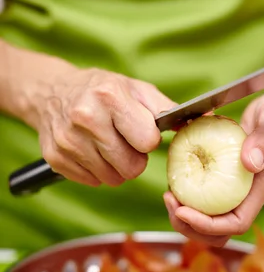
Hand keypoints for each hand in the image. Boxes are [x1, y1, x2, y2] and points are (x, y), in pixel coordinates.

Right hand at [30, 64, 174, 186]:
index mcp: (110, 96)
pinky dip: (96, 171)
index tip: (142, 131)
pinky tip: (91, 150)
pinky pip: (92, 181)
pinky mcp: (55, 158)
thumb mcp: (136, 90)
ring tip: (108, 145)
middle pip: (131, 167)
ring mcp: (67, 140)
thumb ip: (169, 109)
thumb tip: (203, 122)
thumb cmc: (103, 91)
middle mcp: (86, 118)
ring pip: (112, 179)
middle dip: (135, 158)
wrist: (52, 91)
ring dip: (116, 167)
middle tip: (125, 141)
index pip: (148, 141)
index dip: (149, 140)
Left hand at [163, 78, 263, 245]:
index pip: (235, 223)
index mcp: (261, 186)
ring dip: (186, 213)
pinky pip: (207, 194)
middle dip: (190, 225)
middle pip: (220, 230)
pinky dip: (188, 192)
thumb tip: (250, 162)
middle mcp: (249, 191)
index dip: (207, 225)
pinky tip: (176, 175)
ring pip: (211, 216)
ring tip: (169, 193)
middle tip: (170, 201)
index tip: (182, 210)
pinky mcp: (227, 173)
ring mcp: (238, 184)